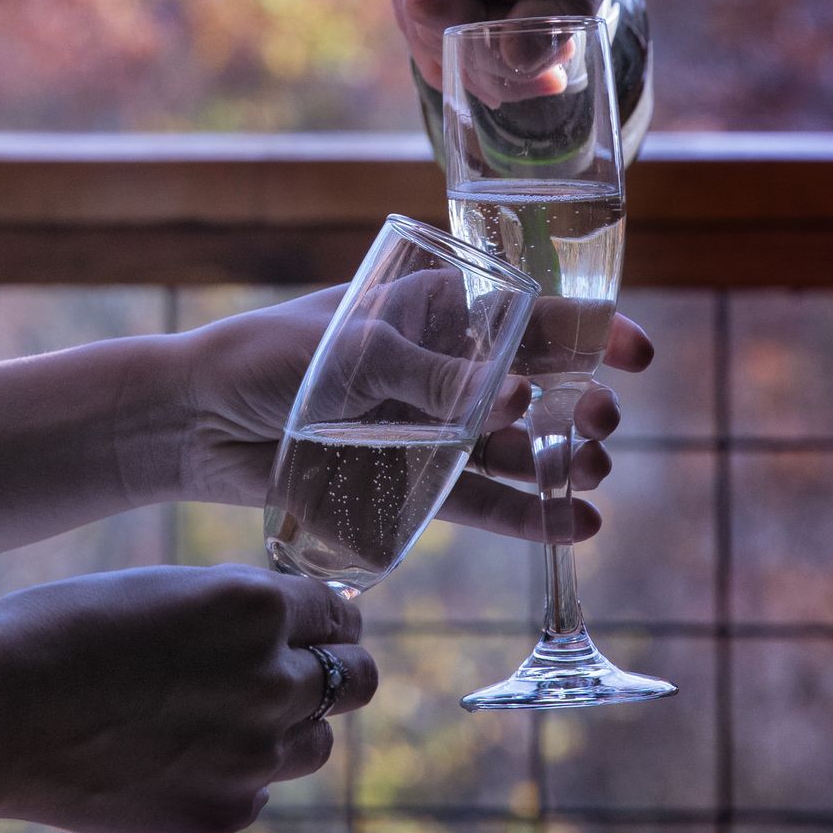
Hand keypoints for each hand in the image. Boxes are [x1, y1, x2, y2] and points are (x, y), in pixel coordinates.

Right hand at [0, 565, 375, 832]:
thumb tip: (274, 631)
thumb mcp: (161, 592)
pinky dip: (239, 776)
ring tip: (231, 721)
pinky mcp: (225, 810)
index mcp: (256, 604)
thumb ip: (231, 614)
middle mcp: (272, 677)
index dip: (325, 619)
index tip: (312, 629)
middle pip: (358, 679)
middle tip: (299, 674)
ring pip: (318, 743)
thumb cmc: (60, 632)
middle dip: (335, 671)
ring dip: (292, 729)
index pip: (338, 611)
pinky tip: (182, 759)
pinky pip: (263, 791)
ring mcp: (254, 752)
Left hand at [173, 295, 655, 549]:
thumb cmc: (267, 358)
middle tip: (603, 425)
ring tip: (593, 477)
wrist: (196, 422)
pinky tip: (574, 525)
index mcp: (434, 308)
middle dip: (583, 402)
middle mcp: (445, 367)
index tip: (636, 356)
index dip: (591, 329)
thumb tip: (518, 394)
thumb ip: (430, 376)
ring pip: (517, 444)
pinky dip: (529, 512)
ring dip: (562, 459)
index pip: (529, 312)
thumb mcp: (350, 352)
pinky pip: (481, 498)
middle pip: (538, 383)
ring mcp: (431, 427)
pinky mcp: (411, 483)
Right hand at [365, 0, 654, 84]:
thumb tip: (522, 66)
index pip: (432, 2)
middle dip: (476, 56)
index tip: (545, 70)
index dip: (481, 56)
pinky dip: (449, 7)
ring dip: (461, 35)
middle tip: (549, 67)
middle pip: (414, 10)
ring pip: (406, 2)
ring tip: (533, 33)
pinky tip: (501, 5)